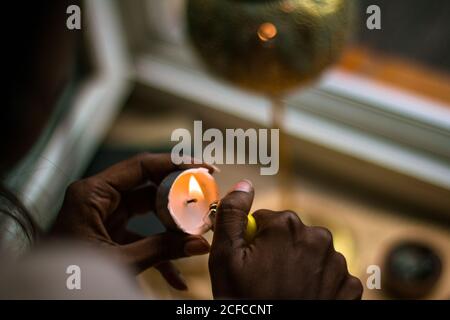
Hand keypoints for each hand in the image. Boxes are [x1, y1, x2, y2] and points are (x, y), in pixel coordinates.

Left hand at [51, 153, 213, 289]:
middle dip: (179, 193)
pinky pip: (139, 233)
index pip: (141, 165)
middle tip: (206, 194)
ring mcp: (104, 215)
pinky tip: (177, 277)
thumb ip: (161, 250)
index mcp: (92, 193)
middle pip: (147, 184)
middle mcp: (98, 198)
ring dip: (172, 222)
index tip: (204, 168)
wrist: (47, 298)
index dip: (175, 163)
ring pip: (147, 209)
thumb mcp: (119, 262)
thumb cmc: (70, 279)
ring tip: (198, 229)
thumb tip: (200, 244)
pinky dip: (157, 249)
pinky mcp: (108, 232)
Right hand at [209, 180, 362, 298]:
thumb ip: (232, 214)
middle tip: (265, 277)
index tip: (251, 261)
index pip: (266, 219)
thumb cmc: (246, 302)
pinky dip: (319, 283)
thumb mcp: (225, 257)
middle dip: (278, 250)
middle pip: (290, 234)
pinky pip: (331, 274)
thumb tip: (243, 185)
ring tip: (285, 289)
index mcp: (287, 226)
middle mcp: (317, 238)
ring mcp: (337, 264)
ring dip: (299, 265)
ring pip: (310, 253)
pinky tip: (305, 296)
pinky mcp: (349, 286)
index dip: (254, 240)